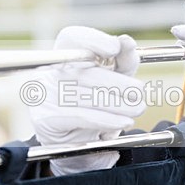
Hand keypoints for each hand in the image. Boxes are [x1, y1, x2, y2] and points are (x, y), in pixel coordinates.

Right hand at [30, 26, 144, 175]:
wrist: (73, 147)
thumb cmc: (93, 107)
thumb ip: (121, 61)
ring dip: (118, 104)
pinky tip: (123, 121)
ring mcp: (45, 96)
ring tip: (137, 108)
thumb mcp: (112, 81)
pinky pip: (81, 117)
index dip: (93, 40)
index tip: (115, 47)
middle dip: (118, 82)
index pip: (71, 38)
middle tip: (139, 92)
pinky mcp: (46, 119)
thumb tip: (127, 43)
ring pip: (87, 96)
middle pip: (85, 71)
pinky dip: (107, 120)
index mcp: (64, 57)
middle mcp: (50, 73)